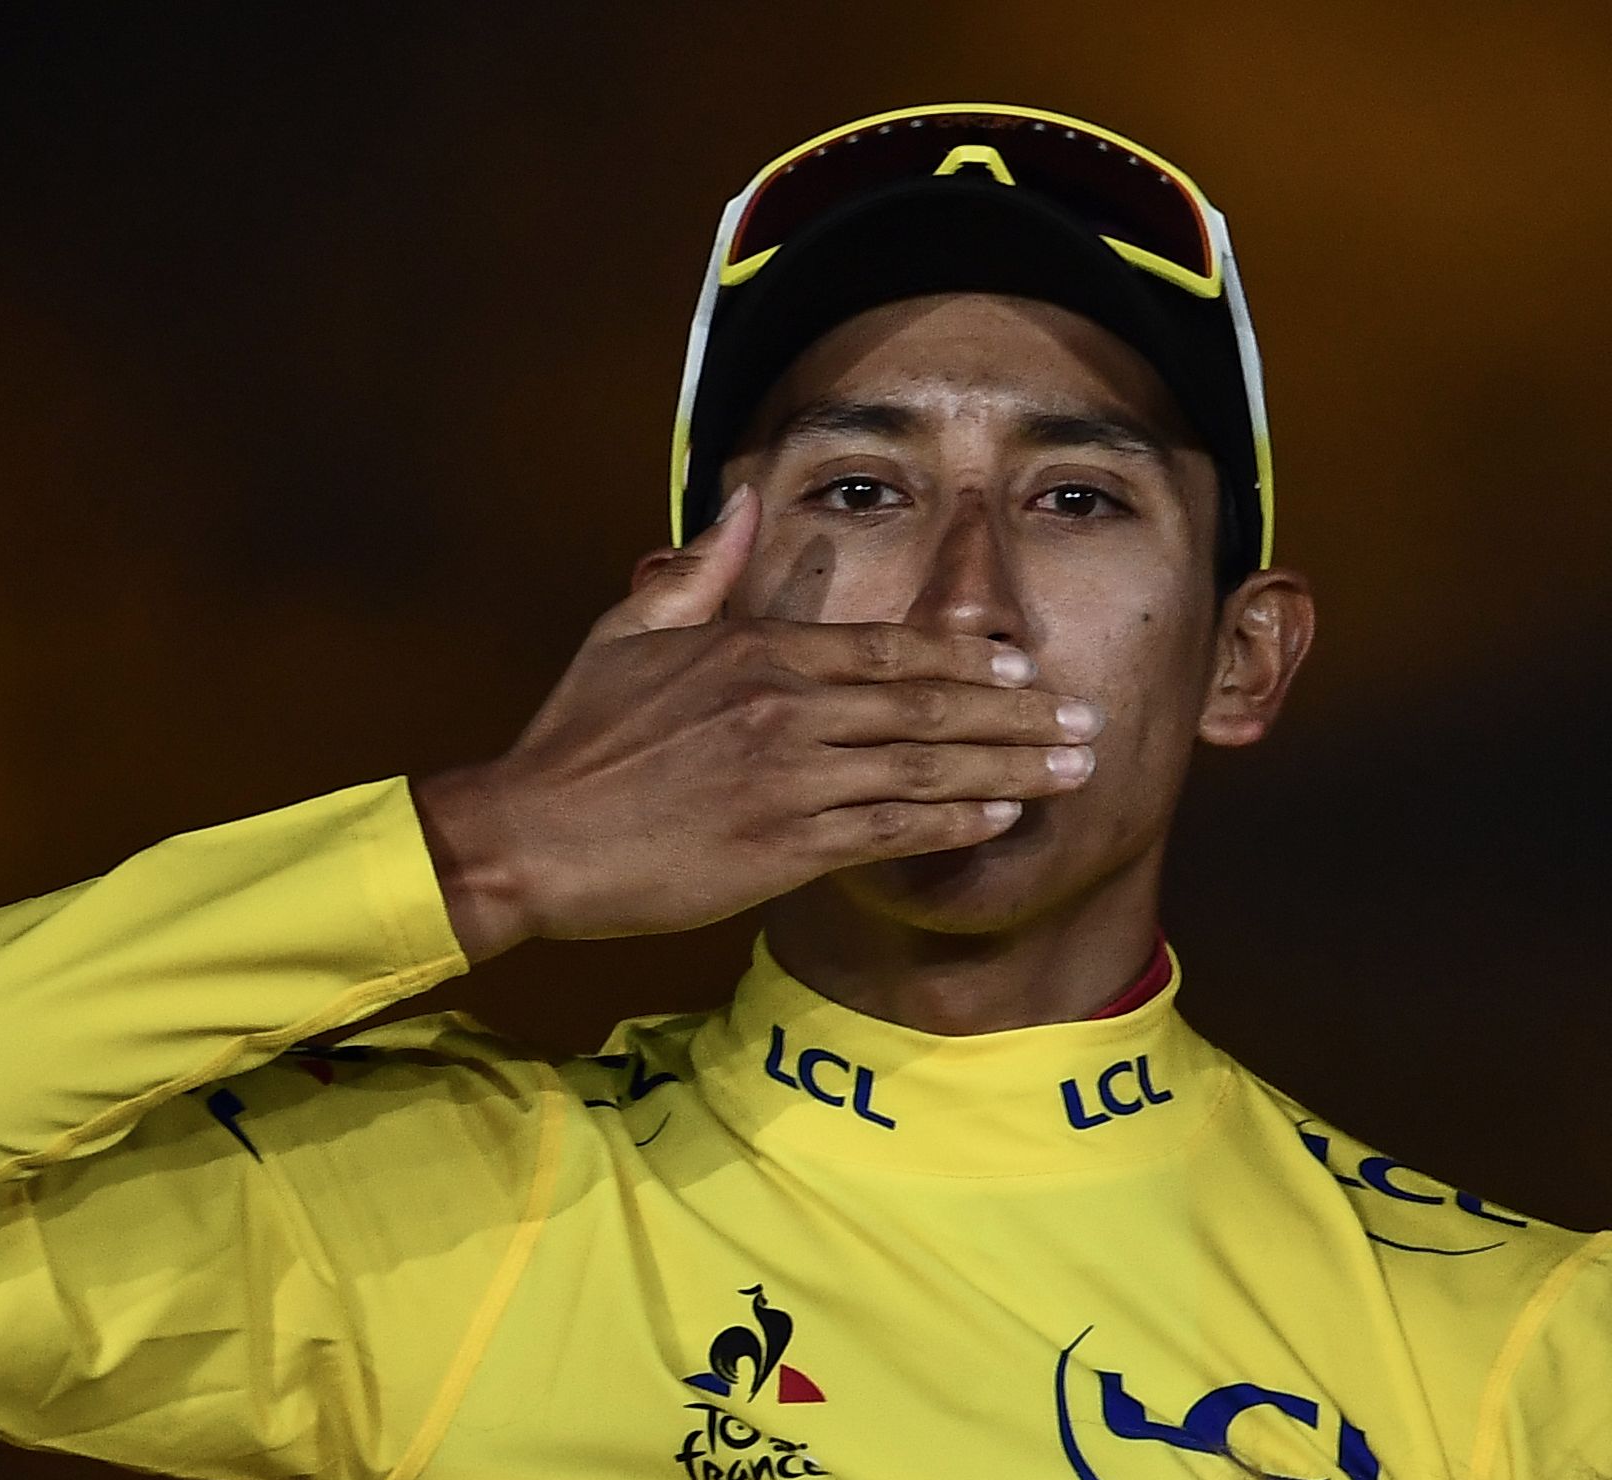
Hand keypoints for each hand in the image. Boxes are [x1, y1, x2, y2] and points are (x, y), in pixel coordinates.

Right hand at [411, 486, 1102, 960]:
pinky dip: (950, 823)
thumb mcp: (627, 631)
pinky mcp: (777, 849)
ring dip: (1008, 769)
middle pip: (927, 704)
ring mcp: (785, 781)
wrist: (526, 837)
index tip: (1020, 663)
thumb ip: (698, 571)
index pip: (888, 646)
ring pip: (923, 768)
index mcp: (754, 650)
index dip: (965, 655)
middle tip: (1084, 720)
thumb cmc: (574, 739)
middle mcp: (782, 708)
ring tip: (1070, 770)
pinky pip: (887, 831)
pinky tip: (998, 818)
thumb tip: (736, 500)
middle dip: (1017, 714)